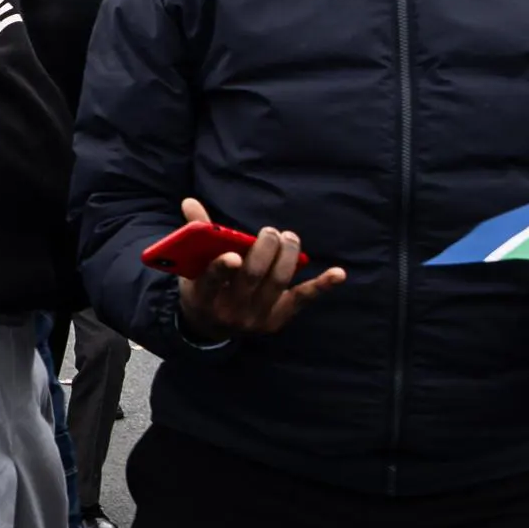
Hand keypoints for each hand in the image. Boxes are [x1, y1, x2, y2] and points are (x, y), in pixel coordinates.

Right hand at [169, 198, 347, 340]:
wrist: (210, 326)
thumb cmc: (203, 285)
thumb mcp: (192, 265)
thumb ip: (195, 234)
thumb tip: (190, 201)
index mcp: (203, 296)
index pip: (212, 282)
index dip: (223, 269)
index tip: (233, 255)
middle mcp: (230, 311)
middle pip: (252, 278)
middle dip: (264, 251)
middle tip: (270, 231)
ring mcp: (256, 318)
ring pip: (277, 282)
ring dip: (287, 256)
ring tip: (288, 237)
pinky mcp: (277, 319)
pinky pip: (302, 299)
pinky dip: (321, 286)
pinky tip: (338, 273)